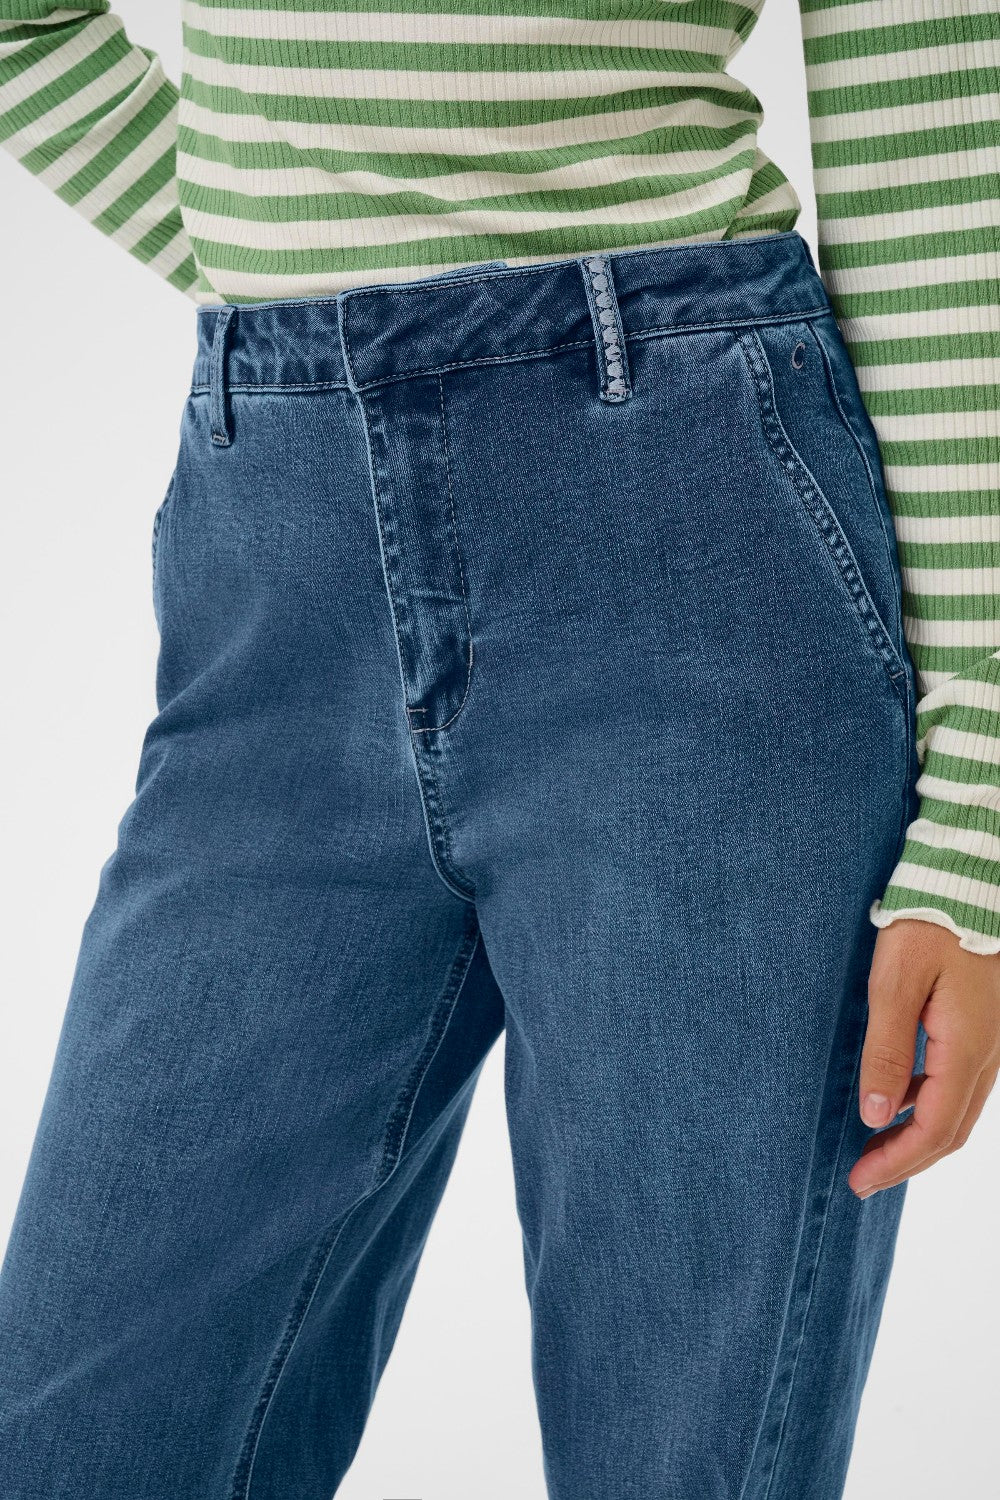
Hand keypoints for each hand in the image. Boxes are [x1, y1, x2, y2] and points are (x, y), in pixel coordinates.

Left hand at [849, 918, 999, 1197]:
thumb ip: (886, 1050)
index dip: (897, 1163)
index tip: (860, 1183)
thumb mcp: (895, 983)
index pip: (935, 1130)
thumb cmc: (930, 922)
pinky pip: (962, 1079)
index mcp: (966, 1048)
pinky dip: (930, 1101)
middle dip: (908, 1159)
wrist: (969, 878)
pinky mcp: (986, 1023)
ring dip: (920, 1132)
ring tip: (876, 1144)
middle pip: (953, 1129)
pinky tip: (900, 1094)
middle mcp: (989, 1052)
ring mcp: (993, 1039)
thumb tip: (878, 1115)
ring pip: (960, 1106)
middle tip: (864, 1178)